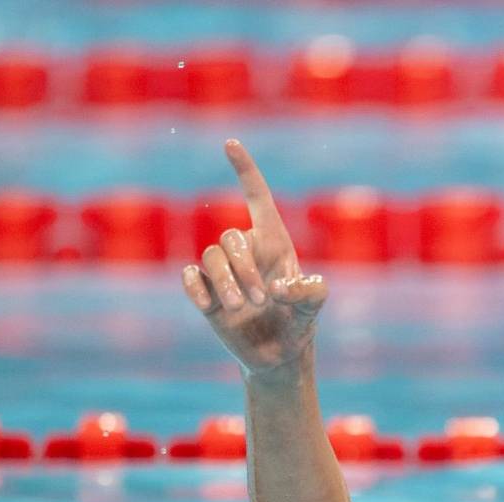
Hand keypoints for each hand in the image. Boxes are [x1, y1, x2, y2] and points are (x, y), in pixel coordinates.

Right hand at [181, 140, 326, 376]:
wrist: (278, 356)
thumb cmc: (299, 324)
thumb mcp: (313, 308)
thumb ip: (310, 293)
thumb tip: (281, 287)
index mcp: (274, 243)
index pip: (257, 197)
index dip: (245, 170)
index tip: (231, 143)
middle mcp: (246, 251)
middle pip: (229, 237)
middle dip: (243, 268)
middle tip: (263, 300)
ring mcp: (223, 271)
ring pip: (209, 257)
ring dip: (225, 282)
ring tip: (242, 309)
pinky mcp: (206, 292)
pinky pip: (190, 277)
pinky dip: (196, 288)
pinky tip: (209, 306)